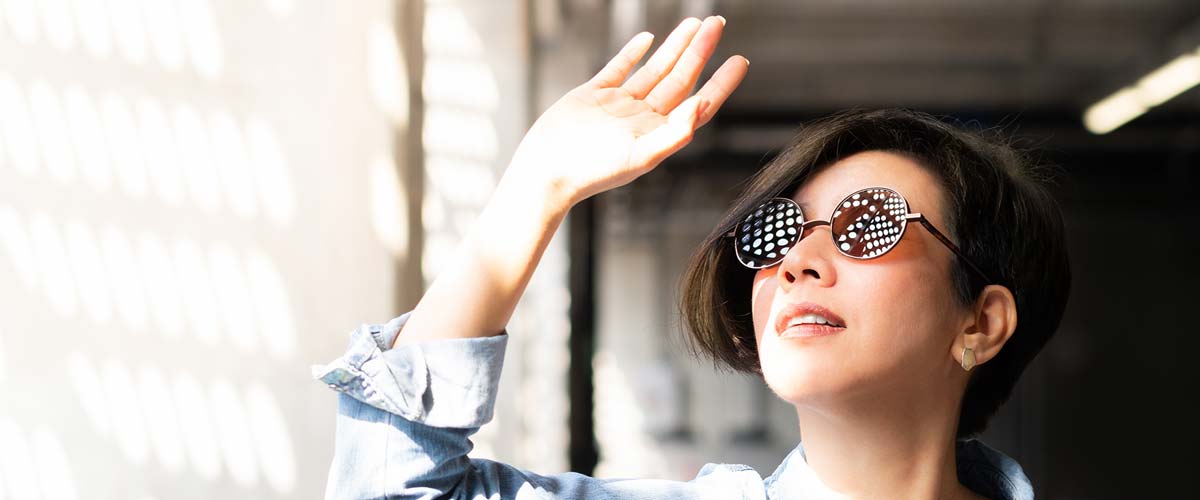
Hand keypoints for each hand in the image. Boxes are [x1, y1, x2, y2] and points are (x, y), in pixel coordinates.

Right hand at [507, 16, 748, 206]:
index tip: (739, 60)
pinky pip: (618, 69)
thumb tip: (701, 105)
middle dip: (700, 51)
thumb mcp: (640, 156)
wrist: (546, 170)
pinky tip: (648, 39)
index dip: (721, 82)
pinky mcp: (592, 95)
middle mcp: (642, 118)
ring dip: (675, 47)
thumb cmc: (593, 173)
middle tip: (717, 24)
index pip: (699, 103)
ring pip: (654, 69)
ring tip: (694, 24)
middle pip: (680, 79)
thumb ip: (675, 133)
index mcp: (658, 134)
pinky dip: (633, 53)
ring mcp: (618, 105)